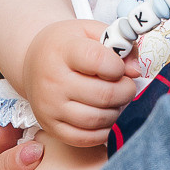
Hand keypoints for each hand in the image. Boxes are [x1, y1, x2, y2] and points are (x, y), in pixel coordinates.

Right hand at [21, 19, 139, 144]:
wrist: (33, 63)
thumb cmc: (67, 46)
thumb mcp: (90, 31)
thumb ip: (119, 43)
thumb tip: (135, 71)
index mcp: (63, 50)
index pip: (98, 61)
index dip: (118, 66)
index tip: (119, 67)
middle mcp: (52, 80)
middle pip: (103, 94)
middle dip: (126, 91)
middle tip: (127, 86)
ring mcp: (49, 106)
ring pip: (97, 119)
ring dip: (117, 112)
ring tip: (117, 101)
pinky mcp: (50, 127)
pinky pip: (85, 139)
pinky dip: (103, 131)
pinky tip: (107, 116)